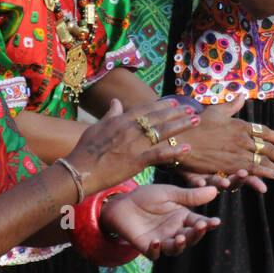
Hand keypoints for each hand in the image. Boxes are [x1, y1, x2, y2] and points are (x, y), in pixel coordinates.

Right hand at [66, 98, 197, 193]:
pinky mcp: (136, 161)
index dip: (161, 105)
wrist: (78, 171)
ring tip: (195, 121)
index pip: (145, 109)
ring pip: (162, 132)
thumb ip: (110, 115)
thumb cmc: (85, 151)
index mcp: (120, 120)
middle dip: (177, 113)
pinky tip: (187, 148)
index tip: (174, 102)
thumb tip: (116, 101)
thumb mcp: (96, 128)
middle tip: (192, 109)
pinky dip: (174, 151)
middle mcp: (129, 129)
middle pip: (158, 118)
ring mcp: (134, 144)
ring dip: (181, 125)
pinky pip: (159, 154)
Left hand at [100, 184, 220, 258]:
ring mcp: (162, 240)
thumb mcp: (169, 193)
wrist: (122, 203)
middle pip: (190, 238)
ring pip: (175, 249)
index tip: (216, 222)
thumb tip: (214, 191)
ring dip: (180, 245)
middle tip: (200, 227)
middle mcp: (175, 231)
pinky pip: (154, 254)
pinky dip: (156, 250)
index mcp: (182, 217)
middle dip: (197, 234)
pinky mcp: (147, 247)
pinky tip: (156, 241)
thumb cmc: (146, 197)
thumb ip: (190, 196)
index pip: (199, 223)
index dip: (208, 224)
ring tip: (181, 237)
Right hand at [169, 95, 273, 192]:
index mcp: (239, 125)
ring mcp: (235, 152)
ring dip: (271, 168)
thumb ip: (230, 106)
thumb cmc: (195, 124)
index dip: (273, 135)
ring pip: (259, 161)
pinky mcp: (227, 165)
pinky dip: (259, 175)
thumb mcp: (214, 111)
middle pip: (264, 148)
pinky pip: (247, 171)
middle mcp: (240, 139)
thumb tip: (242, 94)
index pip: (261, 130)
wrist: (179, 137)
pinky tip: (268, 180)